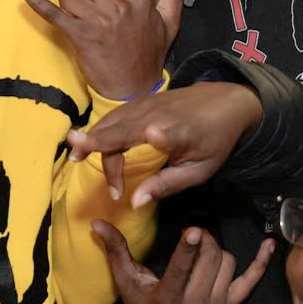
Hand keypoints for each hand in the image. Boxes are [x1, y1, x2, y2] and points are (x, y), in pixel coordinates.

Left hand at [20, 0, 195, 100]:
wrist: (136, 88)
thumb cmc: (150, 53)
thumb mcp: (168, 21)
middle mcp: (118, 3)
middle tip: (92, 14)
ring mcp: (99, 20)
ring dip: (70, 8)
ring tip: (85, 26)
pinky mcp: (81, 35)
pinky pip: (54, 13)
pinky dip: (37, 2)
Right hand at [68, 81, 264, 206]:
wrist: (227, 101)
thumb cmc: (215, 141)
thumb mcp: (200, 170)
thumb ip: (167, 185)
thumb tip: (134, 203)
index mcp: (183, 134)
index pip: (170, 136)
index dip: (162, 136)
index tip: (152, 135)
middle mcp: (162, 116)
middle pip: (125, 129)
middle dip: (98, 139)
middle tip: (75, 158)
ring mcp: (149, 104)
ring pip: (114, 122)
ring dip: (94, 138)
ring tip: (77, 156)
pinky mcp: (143, 100)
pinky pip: (116, 116)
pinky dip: (101, 130)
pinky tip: (90, 142)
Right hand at [93, 221, 271, 303]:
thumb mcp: (126, 281)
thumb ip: (115, 250)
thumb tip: (96, 223)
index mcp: (168, 298)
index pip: (181, 270)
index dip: (188, 250)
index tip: (192, 232)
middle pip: (209, 258)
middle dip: (203, 240)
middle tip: (194, 235)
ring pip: (227, 263)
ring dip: (216, 251)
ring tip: (203, 251)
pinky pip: (250, 281)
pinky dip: (261, 263)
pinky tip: (269, 245)